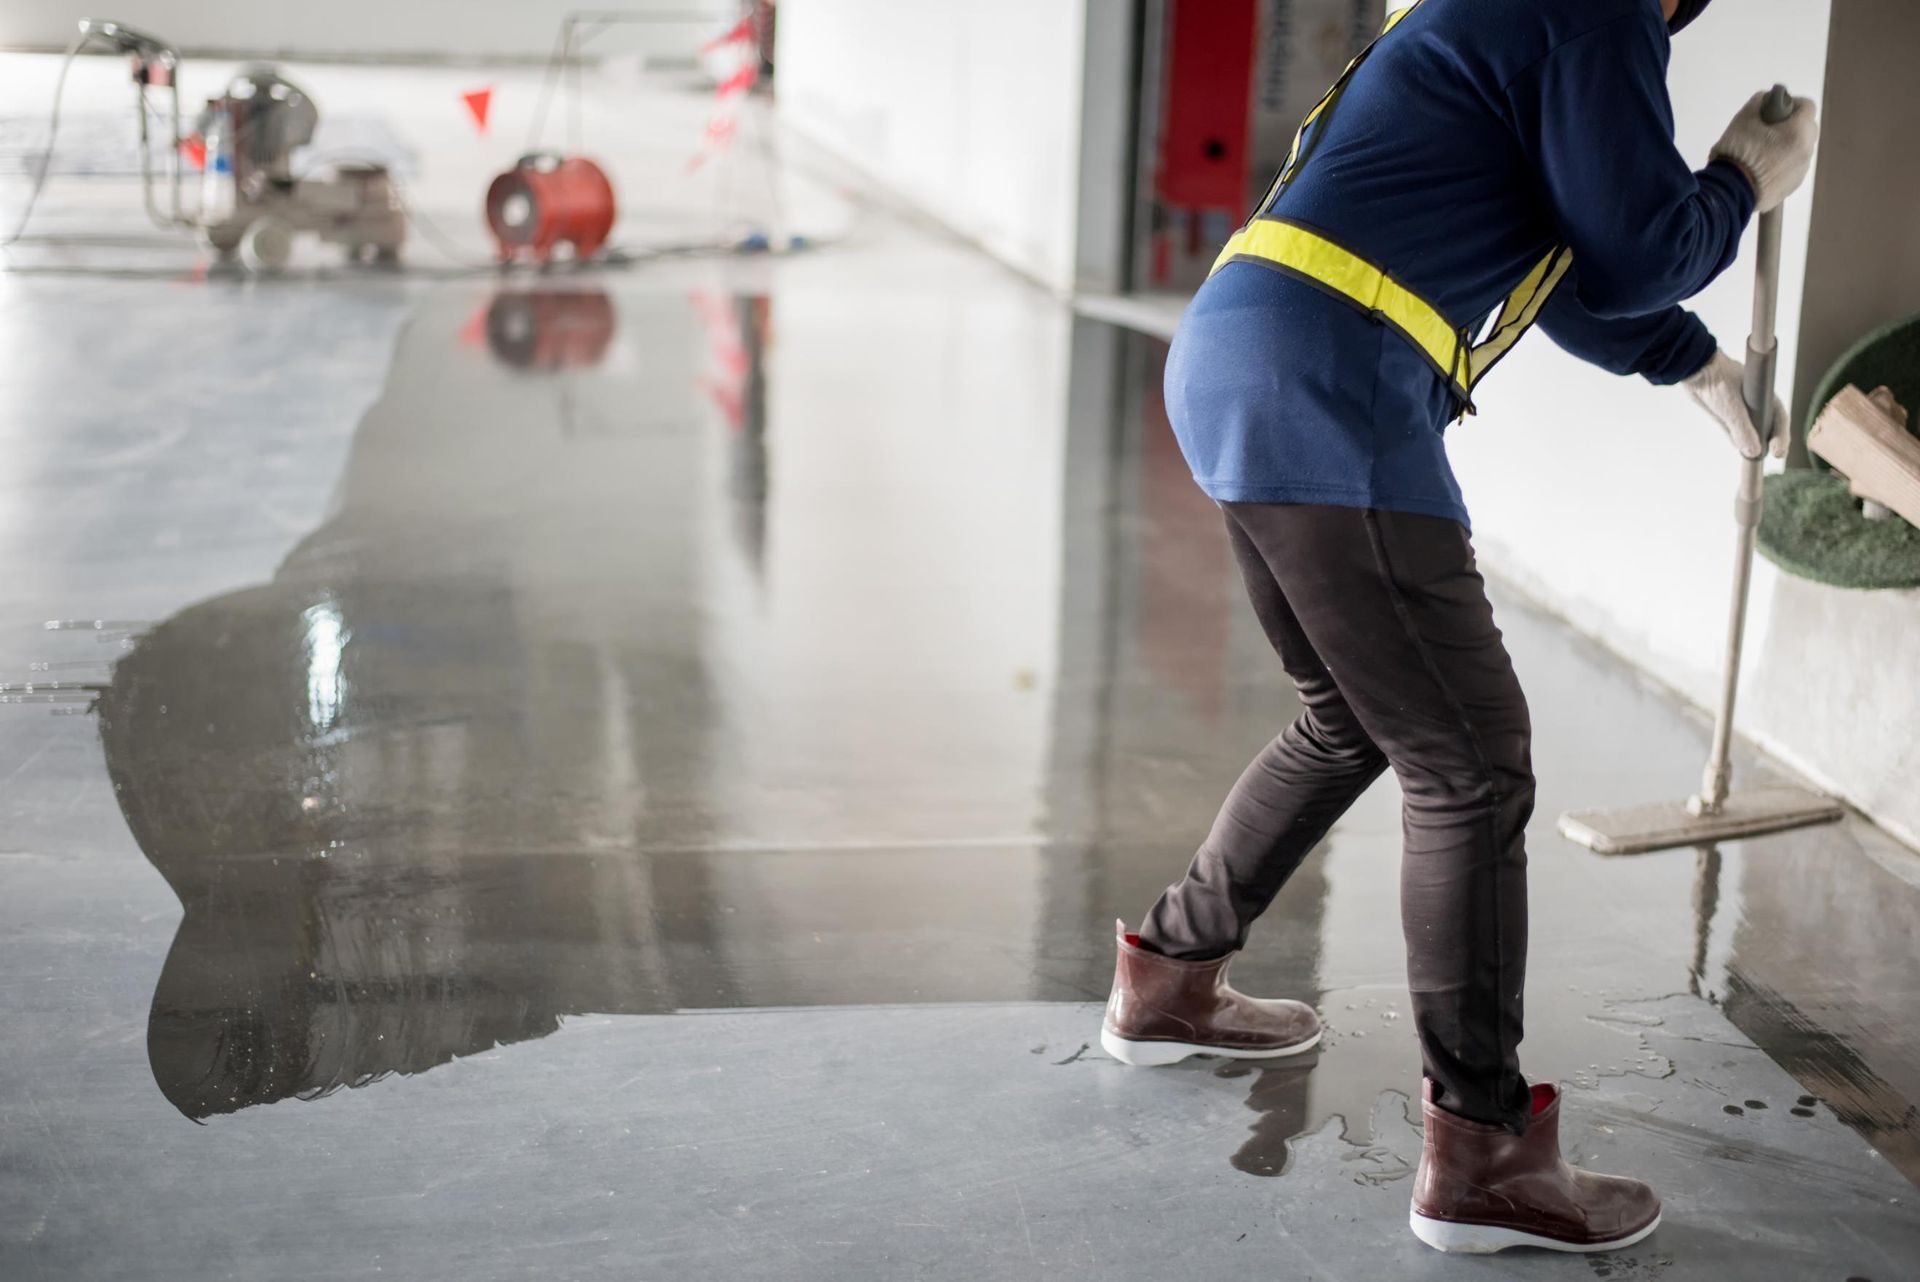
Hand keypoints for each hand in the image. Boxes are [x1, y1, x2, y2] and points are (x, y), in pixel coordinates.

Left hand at [1684, 350, 1787, 459]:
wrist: (1694, 369)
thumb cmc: (1717, 382)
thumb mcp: (1731, 408)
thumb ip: (1742, 430)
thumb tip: (1754, 452)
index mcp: (1764, 395)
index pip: (1779, 418)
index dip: (1781, 436)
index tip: (1778, 453)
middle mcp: (1755, 401)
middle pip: (1768, 425)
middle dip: (1770, 442)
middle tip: (1772, 457)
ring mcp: (1740, 407)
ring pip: (1751, 429)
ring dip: (1753, 443)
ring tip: (1754, 458)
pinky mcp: (1726, 411)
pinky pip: (1735, 429)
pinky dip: (1738, 439)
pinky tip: (1740, 449)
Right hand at [1711, 91, 1819, 211]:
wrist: (1730, 193)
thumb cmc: (1737, 151)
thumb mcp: (1743, 118)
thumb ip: (1760, 102)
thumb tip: (1768, 101)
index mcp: (1798, 131)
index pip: (1807, 106)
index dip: (1792, 103)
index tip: (1775, 109)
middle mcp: (1806, 150)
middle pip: (1807, 129)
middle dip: (1792, 125)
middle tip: (1768, 131)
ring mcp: (1801, 170)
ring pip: (1800, 150)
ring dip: (1788, 146)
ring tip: (1763, 154)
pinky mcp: (1793, 186)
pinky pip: (1793, 168)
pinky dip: (1783, 165)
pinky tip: (1763, 170)